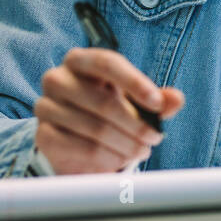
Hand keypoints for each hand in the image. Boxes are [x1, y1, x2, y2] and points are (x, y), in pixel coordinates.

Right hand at [34, 47, 184, 174]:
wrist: (79, 142)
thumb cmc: (112, 112)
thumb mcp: (138, 103)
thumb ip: (159, 100)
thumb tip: (176, 98)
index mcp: (81, 61)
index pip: (107, 62)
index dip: (135, 82)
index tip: (157, 104)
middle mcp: (57, 79)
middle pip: (103, 102)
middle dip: (137, 124)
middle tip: (155, 137)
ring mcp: (46, 107)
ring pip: (96, 129)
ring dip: (127, 145)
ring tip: (142, 150)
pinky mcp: (44, 135)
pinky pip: (83, 149)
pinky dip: (109, 158)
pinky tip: (120, 159)